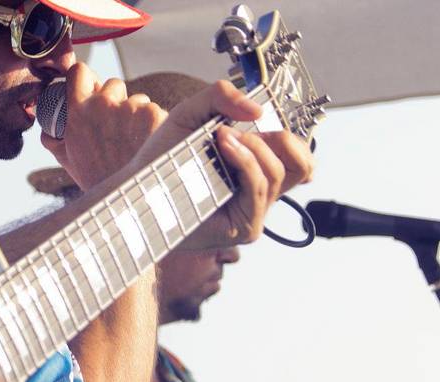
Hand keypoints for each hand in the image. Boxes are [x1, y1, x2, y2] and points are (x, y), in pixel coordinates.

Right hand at [41, 63, 166, 190]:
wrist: (127, 202)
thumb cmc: (96, 181)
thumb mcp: (68, 159)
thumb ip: (55, 139)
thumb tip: (47, 128)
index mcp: (78, 112)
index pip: (80, 72)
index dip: (88, 77)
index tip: (93, 87)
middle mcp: (102, 105)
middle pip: (113, 84)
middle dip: (117, 100)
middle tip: (118, 128)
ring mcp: (129, 108)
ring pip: (137, 99)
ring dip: (137, 114)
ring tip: (134, 143)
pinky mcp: (152, 114)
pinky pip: (155, 111)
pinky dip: (155, 125)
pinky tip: (150, 145)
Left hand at [126, 80, 312, 249]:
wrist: (137, 188)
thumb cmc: (162, 158)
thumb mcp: (191, 114)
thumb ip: (221, 97)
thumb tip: (258, 110)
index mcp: (256, 170)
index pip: (298, 155)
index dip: (288, 133)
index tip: (258, 116)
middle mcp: (259, 192)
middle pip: (303, 165)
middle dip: (279, 137)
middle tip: (243, 128)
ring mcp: (254, 211)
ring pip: (278, 171)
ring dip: (253, 145)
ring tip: (220, 135)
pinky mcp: (245, 227)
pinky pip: (259, 188)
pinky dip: (245, 161)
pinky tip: (223, 146)